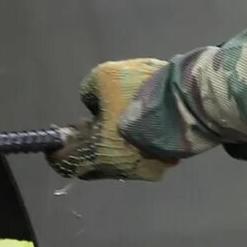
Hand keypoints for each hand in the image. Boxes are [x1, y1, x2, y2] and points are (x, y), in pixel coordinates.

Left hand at [48, 58, 173, 180]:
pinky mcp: (164, 164)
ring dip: (109, 144)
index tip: (56, 139)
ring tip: (118, 117)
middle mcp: (119, 168)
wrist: (190, 98)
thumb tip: (92, 104)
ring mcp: (143, 169)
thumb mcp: (103, 77)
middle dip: (85, 145)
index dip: (56, 151)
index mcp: (98, 153)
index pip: (65, 164)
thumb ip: (87, 92)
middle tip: (89, 123)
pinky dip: (132, 144)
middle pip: (90, 164)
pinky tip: (140, 122)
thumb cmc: (140, 89)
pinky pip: (138, 157)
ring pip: (115, 161)